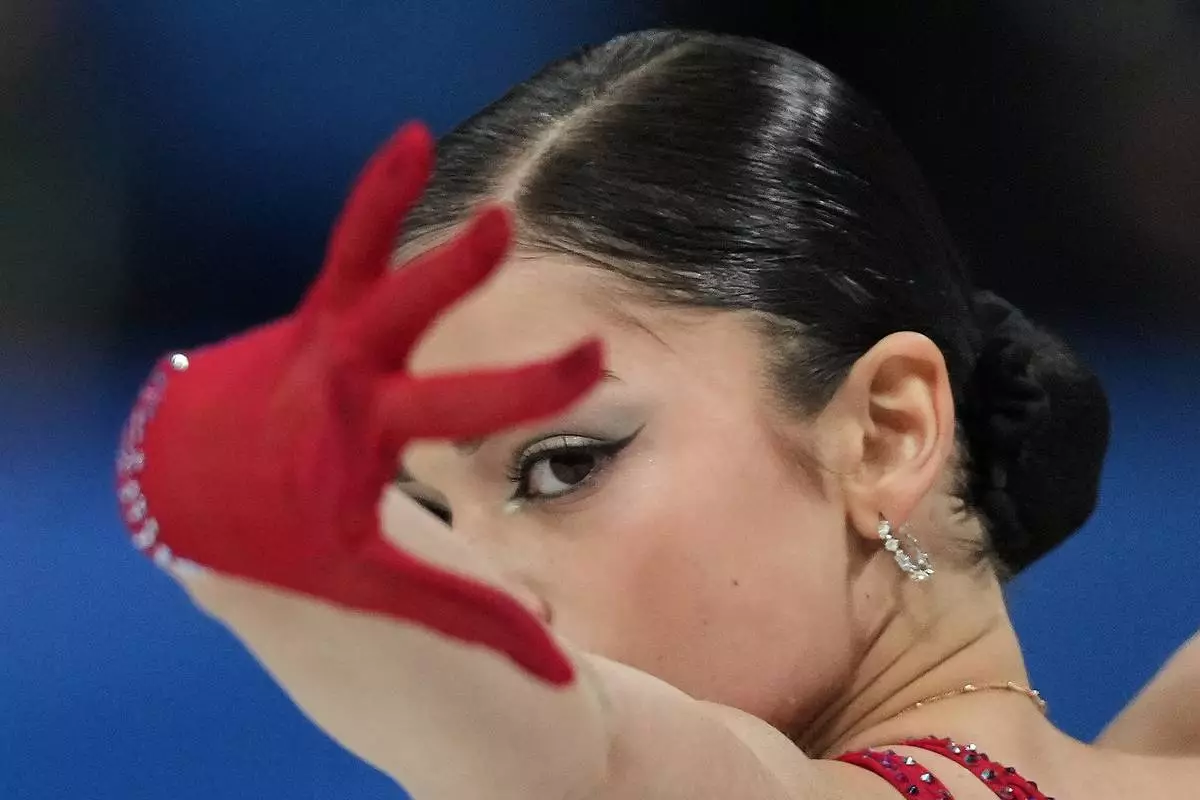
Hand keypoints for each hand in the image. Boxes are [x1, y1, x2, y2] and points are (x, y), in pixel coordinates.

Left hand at [115, 123, 602, 684]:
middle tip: (543, 284)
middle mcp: (346, 387)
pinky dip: (382, 191)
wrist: (195, 480)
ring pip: (374, 273)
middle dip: (479, 322)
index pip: (461, 424)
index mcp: (363, 450)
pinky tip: (413, 140)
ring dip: (415, 227)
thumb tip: (556, 666)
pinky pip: (353, 242)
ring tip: (471, 185)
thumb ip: (466, 612)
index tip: (597, 361)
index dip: (532, 392)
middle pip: (415, 345)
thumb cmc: (291, 533)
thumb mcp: (373, 581)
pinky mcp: (319, 309)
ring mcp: (328, 340)